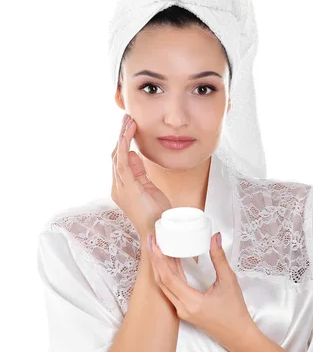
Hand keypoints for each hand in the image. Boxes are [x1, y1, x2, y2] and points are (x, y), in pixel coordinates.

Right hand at [111, 113, 171, 238]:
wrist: (157, 233)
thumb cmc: (156, 215)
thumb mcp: (149, 188)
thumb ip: (140, 172)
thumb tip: (135, 154)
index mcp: (122, 187)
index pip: (119, 160)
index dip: (123, 142)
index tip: (130, 126)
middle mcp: (117, 187)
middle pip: (115, 155)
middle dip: (121, 135)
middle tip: (127, 118)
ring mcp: (120, 188)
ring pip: (117, 156)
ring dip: (122, 137)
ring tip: (128, 121)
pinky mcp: (127, 188)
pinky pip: (122, 163)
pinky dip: (123, 147)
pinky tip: (127, 134)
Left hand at [147, 231, 256, 350]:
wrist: (237, 334)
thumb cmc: (235, 311)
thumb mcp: (229, 281)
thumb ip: (219, 258)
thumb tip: (214, 237)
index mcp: (191, 302)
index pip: (168, 278)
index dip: (160, 260)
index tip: (155, 244)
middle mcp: (182, 308)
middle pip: (161, 282)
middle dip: (155, 260)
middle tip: (152, 241)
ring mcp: (181, 311)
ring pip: (164, 287)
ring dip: (160, 267)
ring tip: (158, 248)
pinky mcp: (184, 310)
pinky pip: (171, 291)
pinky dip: (168, 275)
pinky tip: (169, 263)